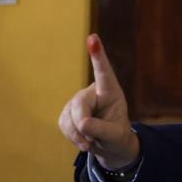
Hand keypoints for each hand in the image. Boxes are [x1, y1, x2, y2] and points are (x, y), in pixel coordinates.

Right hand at [57, 34, 138, 169]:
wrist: (109, 144)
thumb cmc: (117, 136)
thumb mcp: (116, 135)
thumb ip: (102, 128)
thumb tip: (82, 123)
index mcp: (111, 92)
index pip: (104, 72)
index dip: (97, 55)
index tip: (93, 38)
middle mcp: (93, 92)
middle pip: (80, 104)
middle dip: (83, 125)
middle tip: (91, 141)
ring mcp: (78, 102)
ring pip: (69, 117)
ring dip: (78, 135)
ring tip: (91, 142)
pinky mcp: (67, 112)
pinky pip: (63, 124)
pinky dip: (72, 137)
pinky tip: (83, 140)